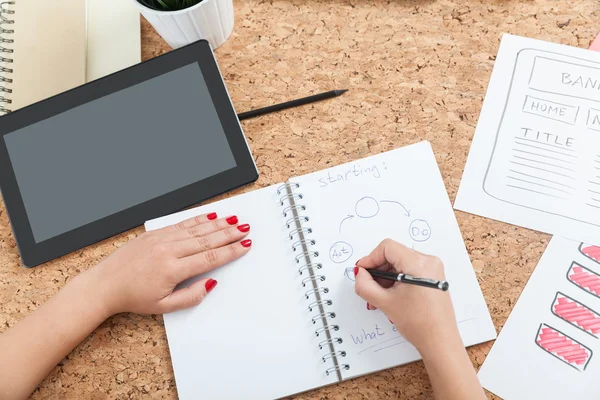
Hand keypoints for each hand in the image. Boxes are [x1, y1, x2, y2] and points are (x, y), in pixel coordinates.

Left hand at [80, 213, 251, 316]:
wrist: (105, 285)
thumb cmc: (132, 297)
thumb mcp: (163, 307)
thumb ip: (191, 296)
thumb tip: (210, 283)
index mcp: (172, 270)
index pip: (209, 258)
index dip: (230, 251)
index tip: (244, 246)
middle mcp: (167, 250)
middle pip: (206, 240)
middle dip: (229, 234)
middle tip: (245, 229)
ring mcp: (160, 239)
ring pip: (196, 230)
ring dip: (217, 224)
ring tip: (234, 220)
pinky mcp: (154, 234)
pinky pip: (181, 224)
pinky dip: (198, 220)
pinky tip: (210, 217)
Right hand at [354, 239, 457, 352]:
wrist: (440, 341)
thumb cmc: (420, 324)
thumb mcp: (385, 302)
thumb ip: (365, 285)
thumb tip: (360, 274)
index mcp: (418, 263)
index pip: (387, 247)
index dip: (371, 258)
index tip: (362, 271)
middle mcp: (429, 261)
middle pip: (394, 255)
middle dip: (378, 270)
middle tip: (368, 286)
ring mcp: (433, 269)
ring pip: (400, 263)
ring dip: (386, 277)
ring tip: (378, 296)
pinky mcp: (434, 277)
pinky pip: (410, 270)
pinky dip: (397, 280)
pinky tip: (390, 295)